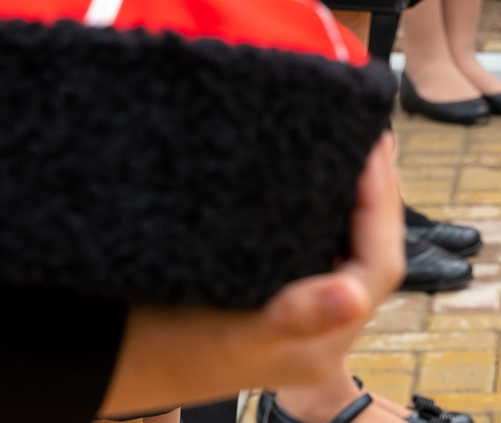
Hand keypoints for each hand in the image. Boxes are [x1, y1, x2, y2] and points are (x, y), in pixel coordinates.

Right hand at [103, 136, 401, 414]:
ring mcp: (302, 319)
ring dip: (354, 203)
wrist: (117, 364)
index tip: (374, 149)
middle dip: (377, 196)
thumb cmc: (170, 351)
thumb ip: (297, 316)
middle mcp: (323, 332)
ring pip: (348, 252)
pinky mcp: (277, 299)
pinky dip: (327, 214)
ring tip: (351, 149)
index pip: (379, 264)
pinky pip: (319, 252)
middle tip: (371, 137)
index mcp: (325, 340)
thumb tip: (353, 298)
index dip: (382, 205)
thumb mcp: (235, 334)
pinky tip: (314, 185)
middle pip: (371, 255)